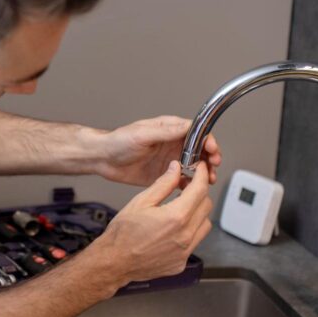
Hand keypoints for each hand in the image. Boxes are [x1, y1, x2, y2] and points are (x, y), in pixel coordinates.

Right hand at [91, 160, 212, 283]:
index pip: (200, 190)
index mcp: (175, 217)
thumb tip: (175, 170)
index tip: (200, 169)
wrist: (114, 262)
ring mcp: (185, 251)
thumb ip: (163, 184)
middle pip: (206, 206)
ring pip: (205, 224)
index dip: (202, 175)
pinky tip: (174, 228)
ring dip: (197, 213)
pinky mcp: (181, 261)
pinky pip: (195, 241)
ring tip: (180, 209)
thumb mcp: (140, 201)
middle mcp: (184, 235)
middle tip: (186, 187)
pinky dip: (190, 231)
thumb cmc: (122, 234)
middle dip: (199, 193)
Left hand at [93, 115, 220, 186]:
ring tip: (208, 180)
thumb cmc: (118, 141)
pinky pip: (183, 180)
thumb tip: (187, 126)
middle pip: (200, 150)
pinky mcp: (165, 175)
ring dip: (204, 172)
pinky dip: (191, 185)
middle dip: (210, 158)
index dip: (207, 140)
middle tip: (213, 167)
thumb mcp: (142, 134)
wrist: (103, 159)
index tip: (212, 149)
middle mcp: (173, 144)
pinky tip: (193, 190)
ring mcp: (170, 160)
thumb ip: (166, 131)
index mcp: (169, 129)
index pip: (196, 132)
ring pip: (195, 166)